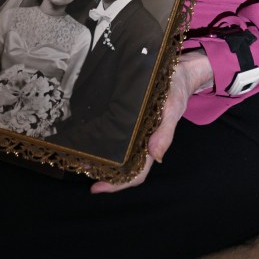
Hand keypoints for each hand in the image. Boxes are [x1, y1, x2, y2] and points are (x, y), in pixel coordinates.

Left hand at [90, 49, 213, 193]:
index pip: (136, 173)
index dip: (117, 184)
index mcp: (153, 143)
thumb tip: (156, 156)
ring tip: (79, 157)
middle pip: (123, 167)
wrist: (179, 70)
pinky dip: (105, 139)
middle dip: (104, 173)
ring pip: (119, 152)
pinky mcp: (130, 117)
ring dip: (102, 158)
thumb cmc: (176, 90)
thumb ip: (165, 132)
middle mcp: (142, 140)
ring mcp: (136, 130)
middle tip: (80, 169)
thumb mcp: (172, 107)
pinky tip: (90, 135)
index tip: (96, 188)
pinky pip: (117, 133)